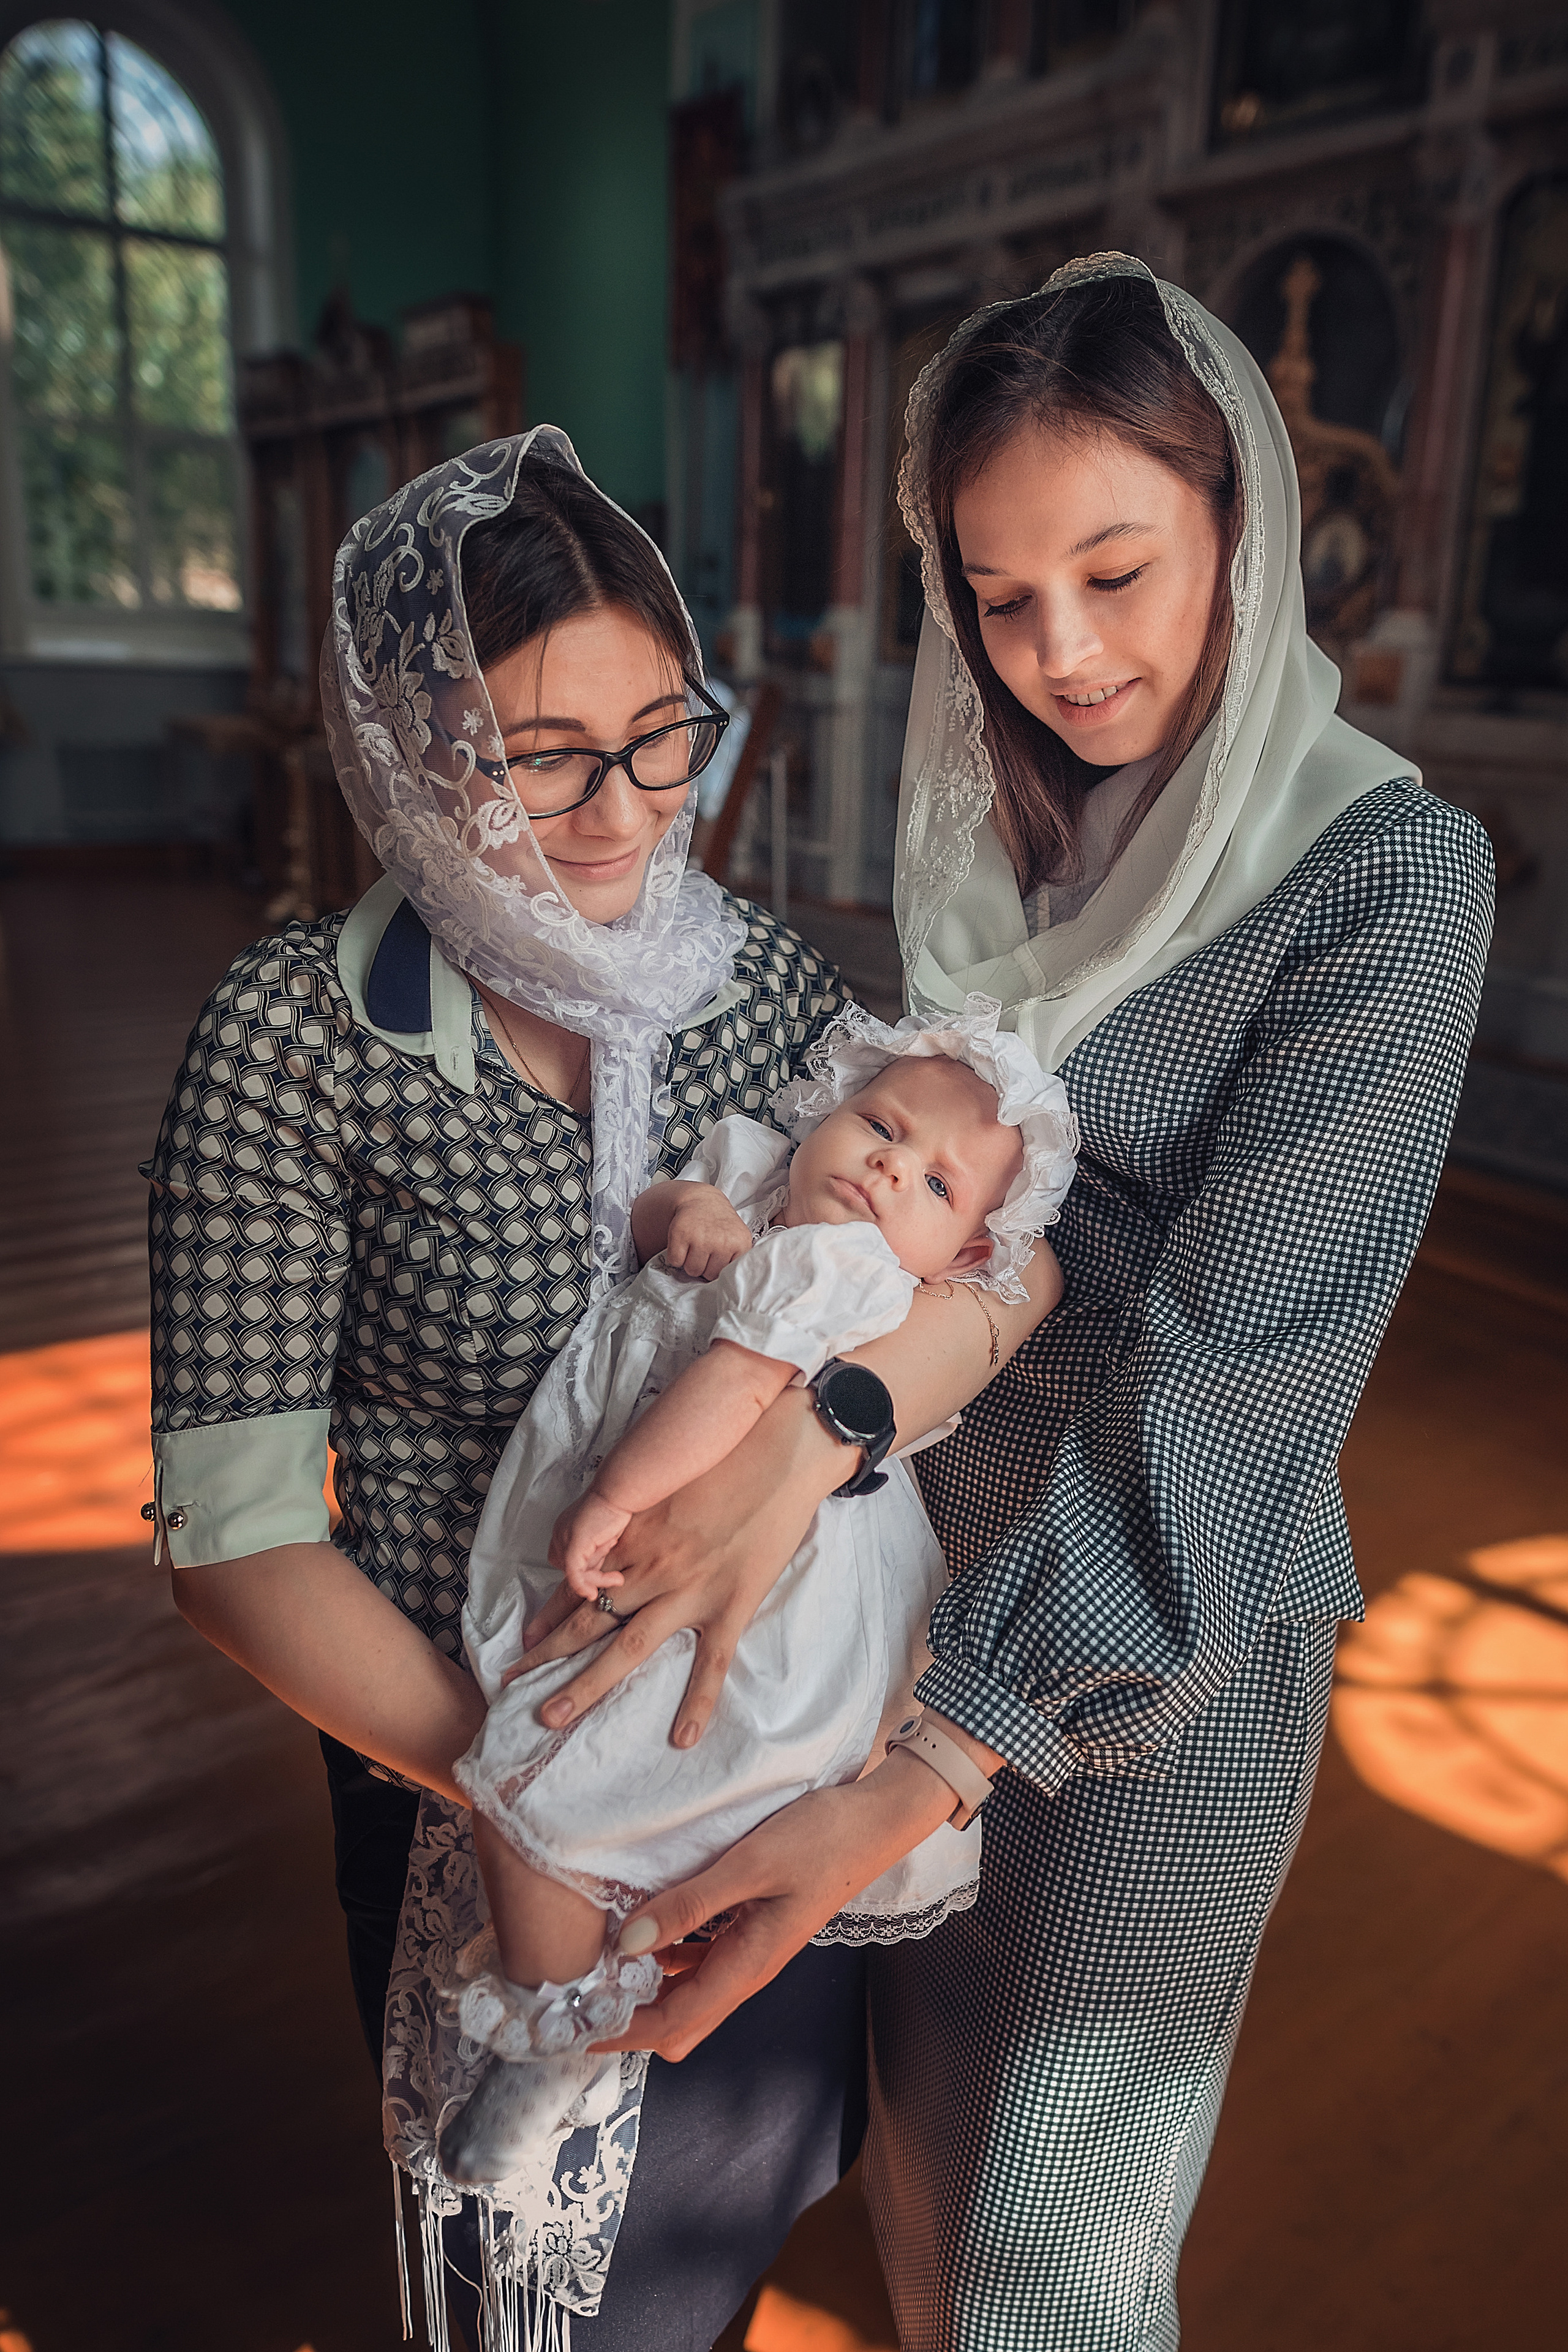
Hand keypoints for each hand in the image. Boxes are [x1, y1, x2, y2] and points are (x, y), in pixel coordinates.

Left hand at [519, 1388, 849, 1746]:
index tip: (520, 1641)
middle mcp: (650, 1569)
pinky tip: (682, 1739)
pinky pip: (710, 1665)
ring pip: (628, 1649)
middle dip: (546, 1656)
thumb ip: (635, 1511)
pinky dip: (697, 1704)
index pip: (578, 1585)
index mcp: (634, 1538)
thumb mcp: (666, 1477)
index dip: (547, 1615)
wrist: (782, 1450)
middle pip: (589, 1622)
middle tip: (510, 1686)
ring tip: (551, 1717)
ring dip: (586, 1685)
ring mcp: (689, 1591)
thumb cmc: (727, 1455)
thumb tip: (613, 1535)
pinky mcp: (731, 1605)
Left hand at [549, 1488, 632, 1599]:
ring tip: (617, 1578)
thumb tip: (598, 1574)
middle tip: (612, 1576)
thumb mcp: (603, 1536)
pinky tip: (593, 1592)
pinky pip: (575, 1574)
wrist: (620, 1492)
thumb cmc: (617, 1507)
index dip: (584, 1569)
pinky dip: (583, 1586)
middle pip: (567, 1568)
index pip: (566, 1560)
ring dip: (597, 1580)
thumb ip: (596, 1553)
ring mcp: (564, 1539)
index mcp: (564, 1529)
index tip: (604, 1571)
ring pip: (574, 1573)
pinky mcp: (574, 1545)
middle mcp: (560, 1533)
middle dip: (589, 1575)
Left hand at [587, 1753, 956, 2059]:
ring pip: (688, 1992)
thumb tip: (626, 1944)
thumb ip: (689, 1905)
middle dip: (631, 2019)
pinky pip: (701, 1960)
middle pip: (679, 2021)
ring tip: (600, 1962)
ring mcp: (751, 1950)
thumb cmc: (820, 1840)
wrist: (872, 1821)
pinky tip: (647, 1925)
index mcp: (747, 1966)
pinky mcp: (753, 1928)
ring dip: (646, 1987)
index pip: (672, 2024)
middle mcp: (747, 1969)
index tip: (574, 2032)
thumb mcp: (749, 1866)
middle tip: (583, 1994)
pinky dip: (667, 1956)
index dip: (622, 2033)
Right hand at [664, 1185, 752, 1280]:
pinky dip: (676, 1256)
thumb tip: (729, 1287)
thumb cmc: (720, 1225)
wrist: (701, 1200)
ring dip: (690, 1262)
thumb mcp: (738, 1238)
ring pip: (692, 1270)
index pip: (727, 1275)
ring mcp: (701, 1237)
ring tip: (695, 1246)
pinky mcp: (681, 1234)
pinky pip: (675, 1261)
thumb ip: (738, 1260)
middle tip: (705, 1248)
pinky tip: (684, 1243)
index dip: (720, 1267)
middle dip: (705, 1265)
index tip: (719, 1256)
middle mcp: (722, 1241)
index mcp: (740, 1243)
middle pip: (708, 1275)